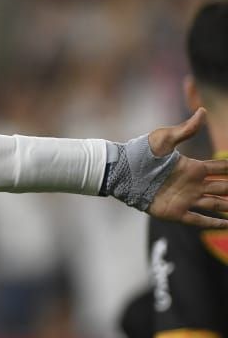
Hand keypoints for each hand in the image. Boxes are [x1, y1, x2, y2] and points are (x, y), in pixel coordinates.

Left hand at [147, 110, 227, 228]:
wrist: (121, 172)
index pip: (221, 168)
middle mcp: (193, 184)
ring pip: (216, 205)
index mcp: (193, 168)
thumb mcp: (164, 139)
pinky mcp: (175, 212)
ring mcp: (185, 199)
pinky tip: (226, 226)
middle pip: (223, 188)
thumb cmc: (140, 153)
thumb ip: (185, 129)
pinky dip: (213, 224)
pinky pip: (198, 220)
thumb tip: (202, 111)